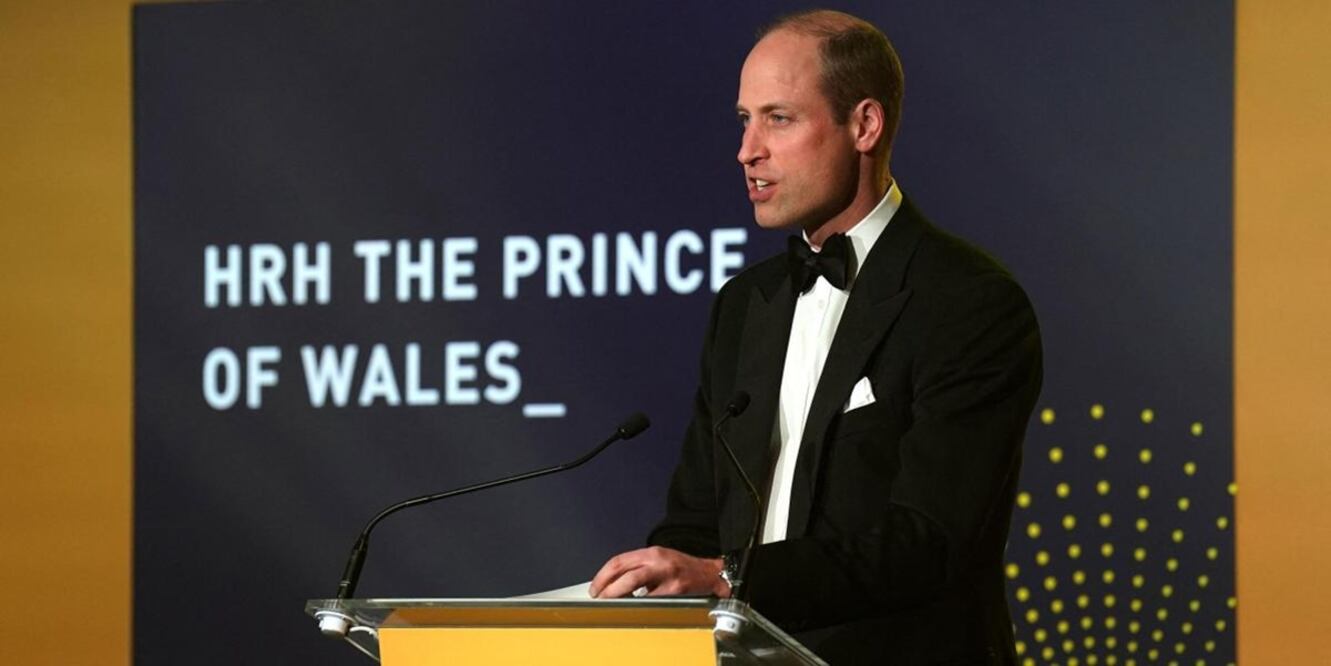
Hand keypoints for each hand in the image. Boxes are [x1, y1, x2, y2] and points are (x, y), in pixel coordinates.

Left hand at [589, 546, 728, 598]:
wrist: (709, 574)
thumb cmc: (683, 568)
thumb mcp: (659, 560)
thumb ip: (638, 568)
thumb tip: (614, 584)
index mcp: (651, 553)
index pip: (620, 561)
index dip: (603, 575)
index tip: (596, 587)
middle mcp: (658, 560)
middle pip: (624, 571)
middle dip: (607, 586)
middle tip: (599, 597)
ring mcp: (667, 575)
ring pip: (635, 583)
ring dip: (618, 594)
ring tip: (611, 602)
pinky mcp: (676, 589)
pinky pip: (652, 599)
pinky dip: (640, 604)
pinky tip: (636, 608)